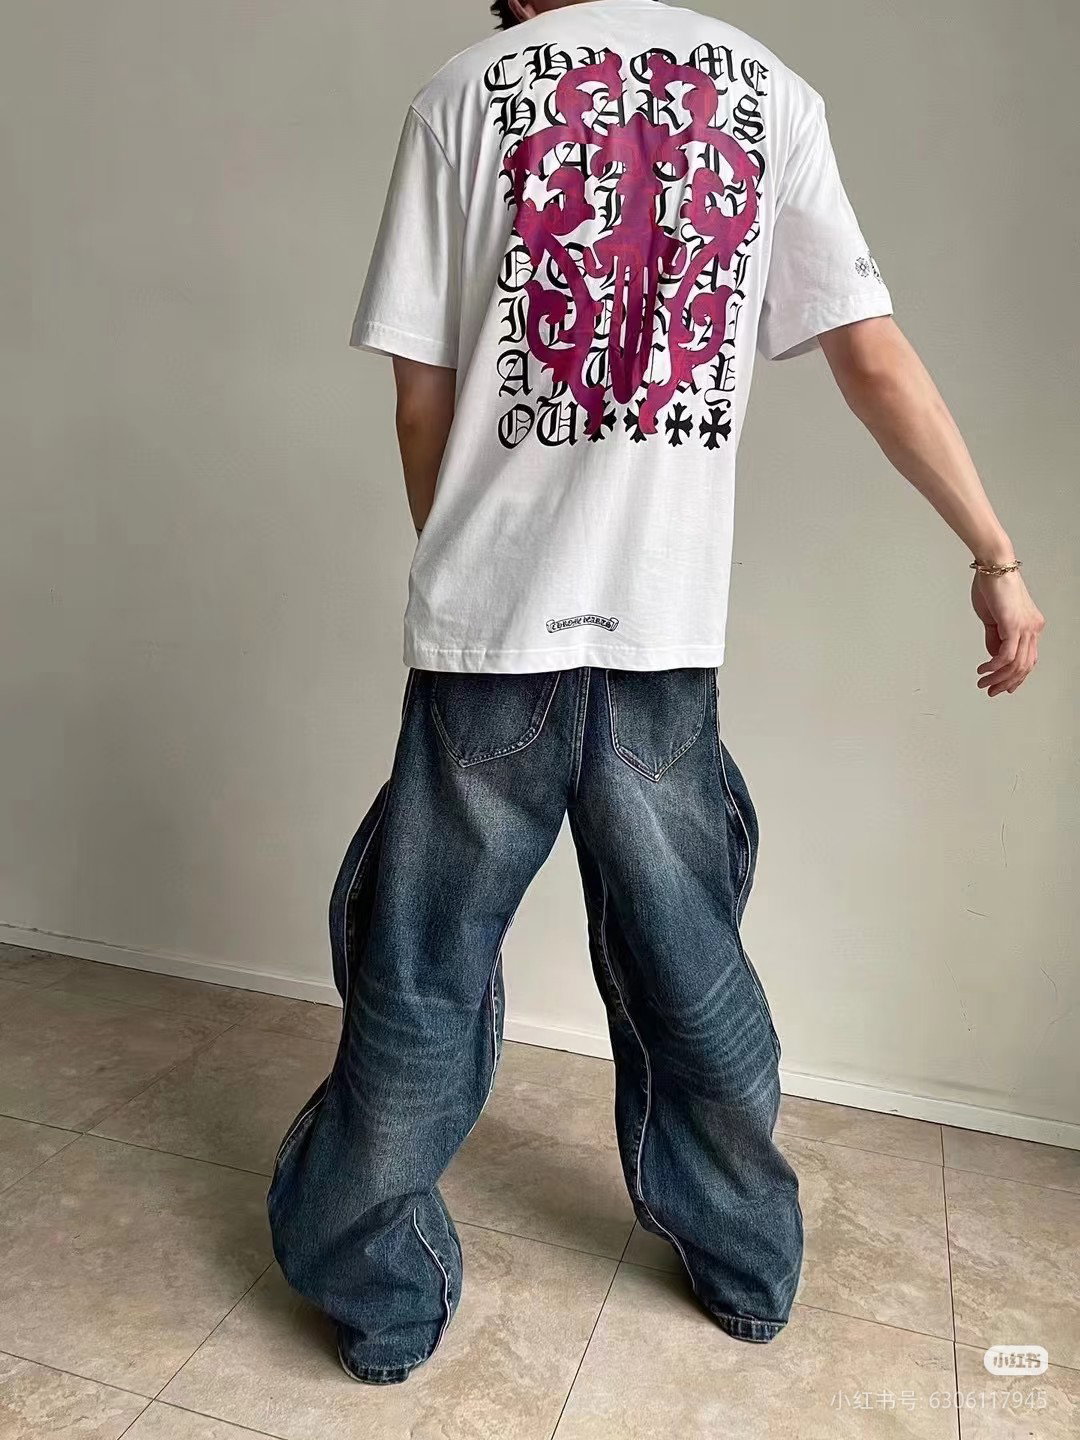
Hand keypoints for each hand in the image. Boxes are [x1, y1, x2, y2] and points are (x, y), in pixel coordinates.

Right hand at [971, 570, 1043, 696]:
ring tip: (983, 683)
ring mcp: (1026, 627)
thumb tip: (993, 657)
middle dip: (1006, 683)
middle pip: (1025, 666)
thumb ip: (994, 638)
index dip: (1017, 677)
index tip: (1003, 687)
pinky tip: (984, 669)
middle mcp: (1033, 628)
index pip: (1029, 659)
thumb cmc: (993, 586)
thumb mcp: (992, 618)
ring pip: (1016, 664)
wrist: (994, 566)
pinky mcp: (1014, 625)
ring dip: (998, 678)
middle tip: (991, 691)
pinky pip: (1006, 655)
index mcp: (1031, 626)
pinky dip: (994, 666)